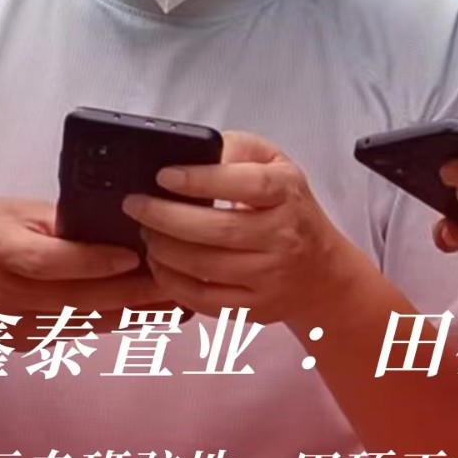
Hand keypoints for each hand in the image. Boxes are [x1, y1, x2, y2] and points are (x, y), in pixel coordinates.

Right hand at [0, 197, 166, 334]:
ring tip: (178, 298)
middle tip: (178, 280)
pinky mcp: (26, 342)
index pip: (50, 262)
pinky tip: (149, 311)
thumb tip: (116, 224)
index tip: (134, 255)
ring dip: (134, 313)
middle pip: (76, 299)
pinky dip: (116, 321)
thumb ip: (61, 220)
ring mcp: (15, 325)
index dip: (92, 262)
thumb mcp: (15, 208)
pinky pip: (79, 332)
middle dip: (132, 293)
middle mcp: (6, 294)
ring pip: (85, 322)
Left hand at [122, 131, 359, 324]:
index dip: (200, 179)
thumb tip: (196, 151)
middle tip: (136, 205)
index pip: (245, 184)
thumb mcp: (275, 164)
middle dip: (164, 216)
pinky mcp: (254, 308)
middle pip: (216, 229)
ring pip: (203, 266)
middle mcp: (282, 236)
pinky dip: (170, 282)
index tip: (164, 176)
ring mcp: (269, 277)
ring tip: (145, 231)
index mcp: (286, 193)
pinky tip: (158, 263)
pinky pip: (202, 299)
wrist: (322, 271)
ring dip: (162, 248)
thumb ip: (237, 149)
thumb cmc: (289, 209)